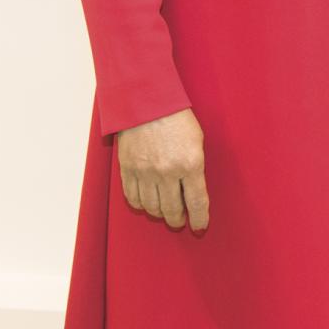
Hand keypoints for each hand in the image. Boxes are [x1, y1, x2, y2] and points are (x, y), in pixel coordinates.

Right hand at [116, 108, 209, 231]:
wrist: (146, 101)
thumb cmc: (176, 117)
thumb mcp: (197, 140)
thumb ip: (196, 166)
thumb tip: (193, 191)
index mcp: (190, 163)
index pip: (197, 202)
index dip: (200, 219)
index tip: (200, 226)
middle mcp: (167, 172)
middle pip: (173, 210)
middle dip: (178, 220)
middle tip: (181, 220)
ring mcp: (145, 172)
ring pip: (152, 208)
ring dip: (160, 214)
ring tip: (165, 212)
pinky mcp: (128, 170)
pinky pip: (133, 198)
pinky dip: (141, 205)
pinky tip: (147, 203)